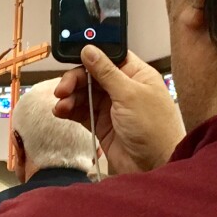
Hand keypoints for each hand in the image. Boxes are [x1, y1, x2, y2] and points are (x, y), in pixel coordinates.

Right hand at [54, 46, 184, 174]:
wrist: (155, 167)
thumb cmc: (155, 130)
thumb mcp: (129, 95)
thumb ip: (106, 72)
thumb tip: (89, 50)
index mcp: (136, 74)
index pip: (108, 56)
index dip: (90, 56)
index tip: (72, 59)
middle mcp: (123, 87)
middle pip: (91, 74)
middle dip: (74, 79)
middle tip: (63, 89)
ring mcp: (111, 106)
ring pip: (83, 93)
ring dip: (69, 96)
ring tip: (62, 104)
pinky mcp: (101, 123)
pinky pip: (81, 111)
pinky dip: (69, 110)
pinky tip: (62, 111)